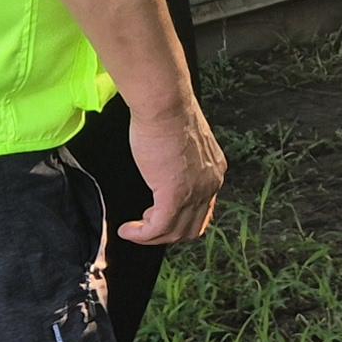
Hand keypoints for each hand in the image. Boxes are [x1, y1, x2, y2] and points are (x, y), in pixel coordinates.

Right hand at [121, 101, 225, 244]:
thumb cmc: (167, 113)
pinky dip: (142, 235)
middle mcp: (210, 184)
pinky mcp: (175, 195)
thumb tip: (167, 171)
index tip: (158, 216)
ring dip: (152, 237)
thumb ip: (181, 161)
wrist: (164, 104)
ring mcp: (195, 192)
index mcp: (213, 171)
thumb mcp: (181, 143)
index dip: (180, 219)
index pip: (203, 210)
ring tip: (134, 229)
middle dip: (167, 232)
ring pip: (176, 233)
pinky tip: (128, 230)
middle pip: (192, 227)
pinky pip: (159, 228)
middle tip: (145, 225)